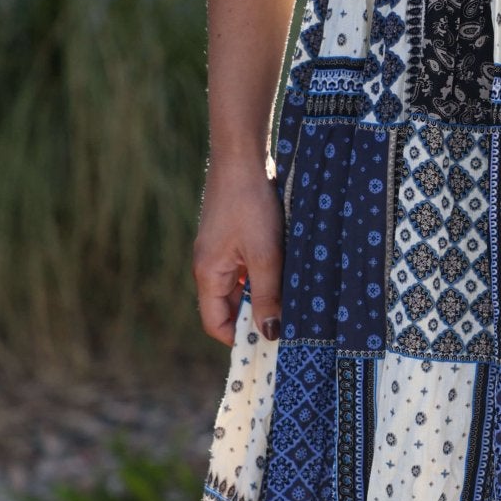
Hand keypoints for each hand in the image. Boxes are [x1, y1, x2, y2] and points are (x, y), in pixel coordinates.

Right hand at [192, 153, 284, 346]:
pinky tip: (287, 271)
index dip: (239, 338)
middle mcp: (209, 266)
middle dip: (255, 318)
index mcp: (208, 274)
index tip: (269, 343)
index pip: (215, 324)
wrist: (242, 157)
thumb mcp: (265, 254)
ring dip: (263, 295)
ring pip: (241, 288)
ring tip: (292, 298)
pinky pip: (246, 268)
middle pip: (228, 308)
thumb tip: (270, 333)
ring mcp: (220, 252)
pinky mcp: (232, 238)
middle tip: (288, 324)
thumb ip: (267, 295)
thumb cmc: (250, 204)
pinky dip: (264, 275)